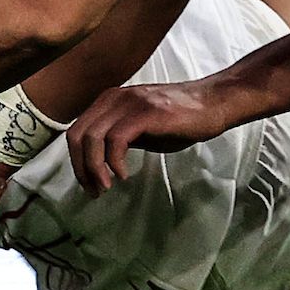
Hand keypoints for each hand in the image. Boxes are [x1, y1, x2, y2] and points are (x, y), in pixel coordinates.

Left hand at [69, 78, 232, 192]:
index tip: (88, 184)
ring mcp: (130, 104)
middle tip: (94, 190)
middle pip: (77, 135)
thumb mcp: (140, 127)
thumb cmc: (180, 118)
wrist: (213, 103)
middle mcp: (114, 98)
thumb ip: (118, 138)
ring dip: (94, 168)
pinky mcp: (147, 113)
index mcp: (109, 101)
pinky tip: (124, 175)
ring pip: (92, 137)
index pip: (76, 131)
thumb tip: (98, 162)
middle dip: (81, 168)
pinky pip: (116, 139)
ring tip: (106, 186)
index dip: (76, 162)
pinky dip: (114, 161)